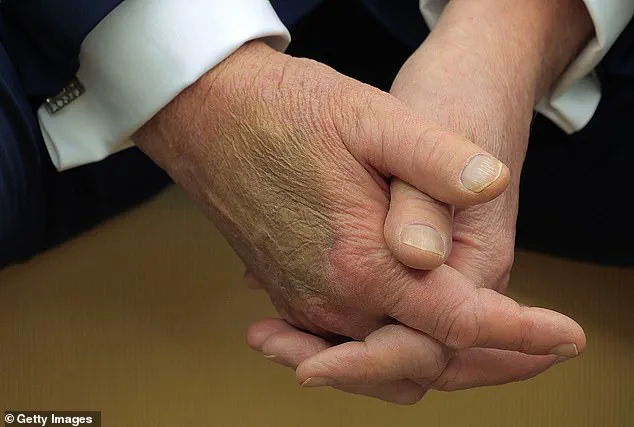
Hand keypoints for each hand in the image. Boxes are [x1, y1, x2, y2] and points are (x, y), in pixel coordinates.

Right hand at [133, 39, 583, 381]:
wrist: (208, 118)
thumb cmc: (285, 112)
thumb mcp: (370, 118)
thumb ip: (436, 159)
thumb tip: (489, 184)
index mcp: (361, 263)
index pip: (459, 322)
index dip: (521, 332)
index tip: (564, 334)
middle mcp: (332, 298)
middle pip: (425, 360)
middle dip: (490, 359)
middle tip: (537, 344)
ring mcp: (306, 302)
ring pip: (385, 363)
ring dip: (437, 359)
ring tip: (487, 345)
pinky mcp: (290, 294)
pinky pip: (349, 346)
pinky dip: (389, 350)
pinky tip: (408, 330)